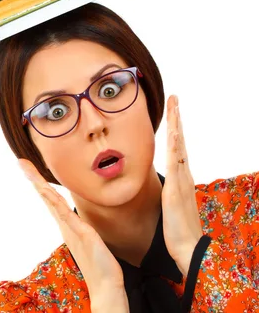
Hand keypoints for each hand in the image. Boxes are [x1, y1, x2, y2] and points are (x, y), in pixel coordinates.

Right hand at [18, 159, 128, 310]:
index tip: (29, 168)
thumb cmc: (100, 264)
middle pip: (47, 196)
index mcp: (67, 224)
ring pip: (53, 202)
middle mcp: (66, 225)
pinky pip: (67, 215)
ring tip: (29, 171)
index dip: (40, 182)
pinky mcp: (82, 235)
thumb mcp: (89, 239)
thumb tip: (81, 221)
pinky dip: (56, 203)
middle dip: (34, 179)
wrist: (105, 286)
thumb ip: (82, 228)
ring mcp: (72, 229)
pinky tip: (48, 192)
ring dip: (41, 185)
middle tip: (21, 162)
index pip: (51, 199)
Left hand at [162, 95, 203, 276]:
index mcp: (180, 179)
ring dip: (176, 125)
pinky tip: (174, 132)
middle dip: (177, 119)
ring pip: (178, 146)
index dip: (174, 130)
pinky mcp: (177, 188)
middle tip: (175, 98)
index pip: (176, 148)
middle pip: (179, 141)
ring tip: (175, 105)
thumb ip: (167, 194)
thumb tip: (160, 187)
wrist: (186, 247)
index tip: (172, 113)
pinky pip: (176, 162)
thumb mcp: (168, 206)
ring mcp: (181, 180)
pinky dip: (175, 146)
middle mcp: (183, 175)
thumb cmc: (175, 230)